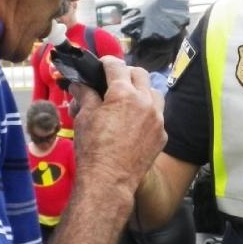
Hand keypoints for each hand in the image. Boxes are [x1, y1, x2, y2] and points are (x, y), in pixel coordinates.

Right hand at [70, 57, 165, 190]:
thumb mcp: (84, 117)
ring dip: (142, 91)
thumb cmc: (93, 149)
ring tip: (128, 100)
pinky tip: (135, 122)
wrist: (109, 181)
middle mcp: (145, 102)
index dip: (107, 62)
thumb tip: (80, 84)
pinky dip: (147, 113)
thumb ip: (85, 95)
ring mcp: (157, 119)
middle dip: (126, 74)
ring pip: (154, 93)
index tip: (102, 64)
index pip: (117, 66)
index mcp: (124, 93)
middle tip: (114, 81)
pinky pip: (157, 116)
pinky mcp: (162, 135)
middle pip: (140, 74)